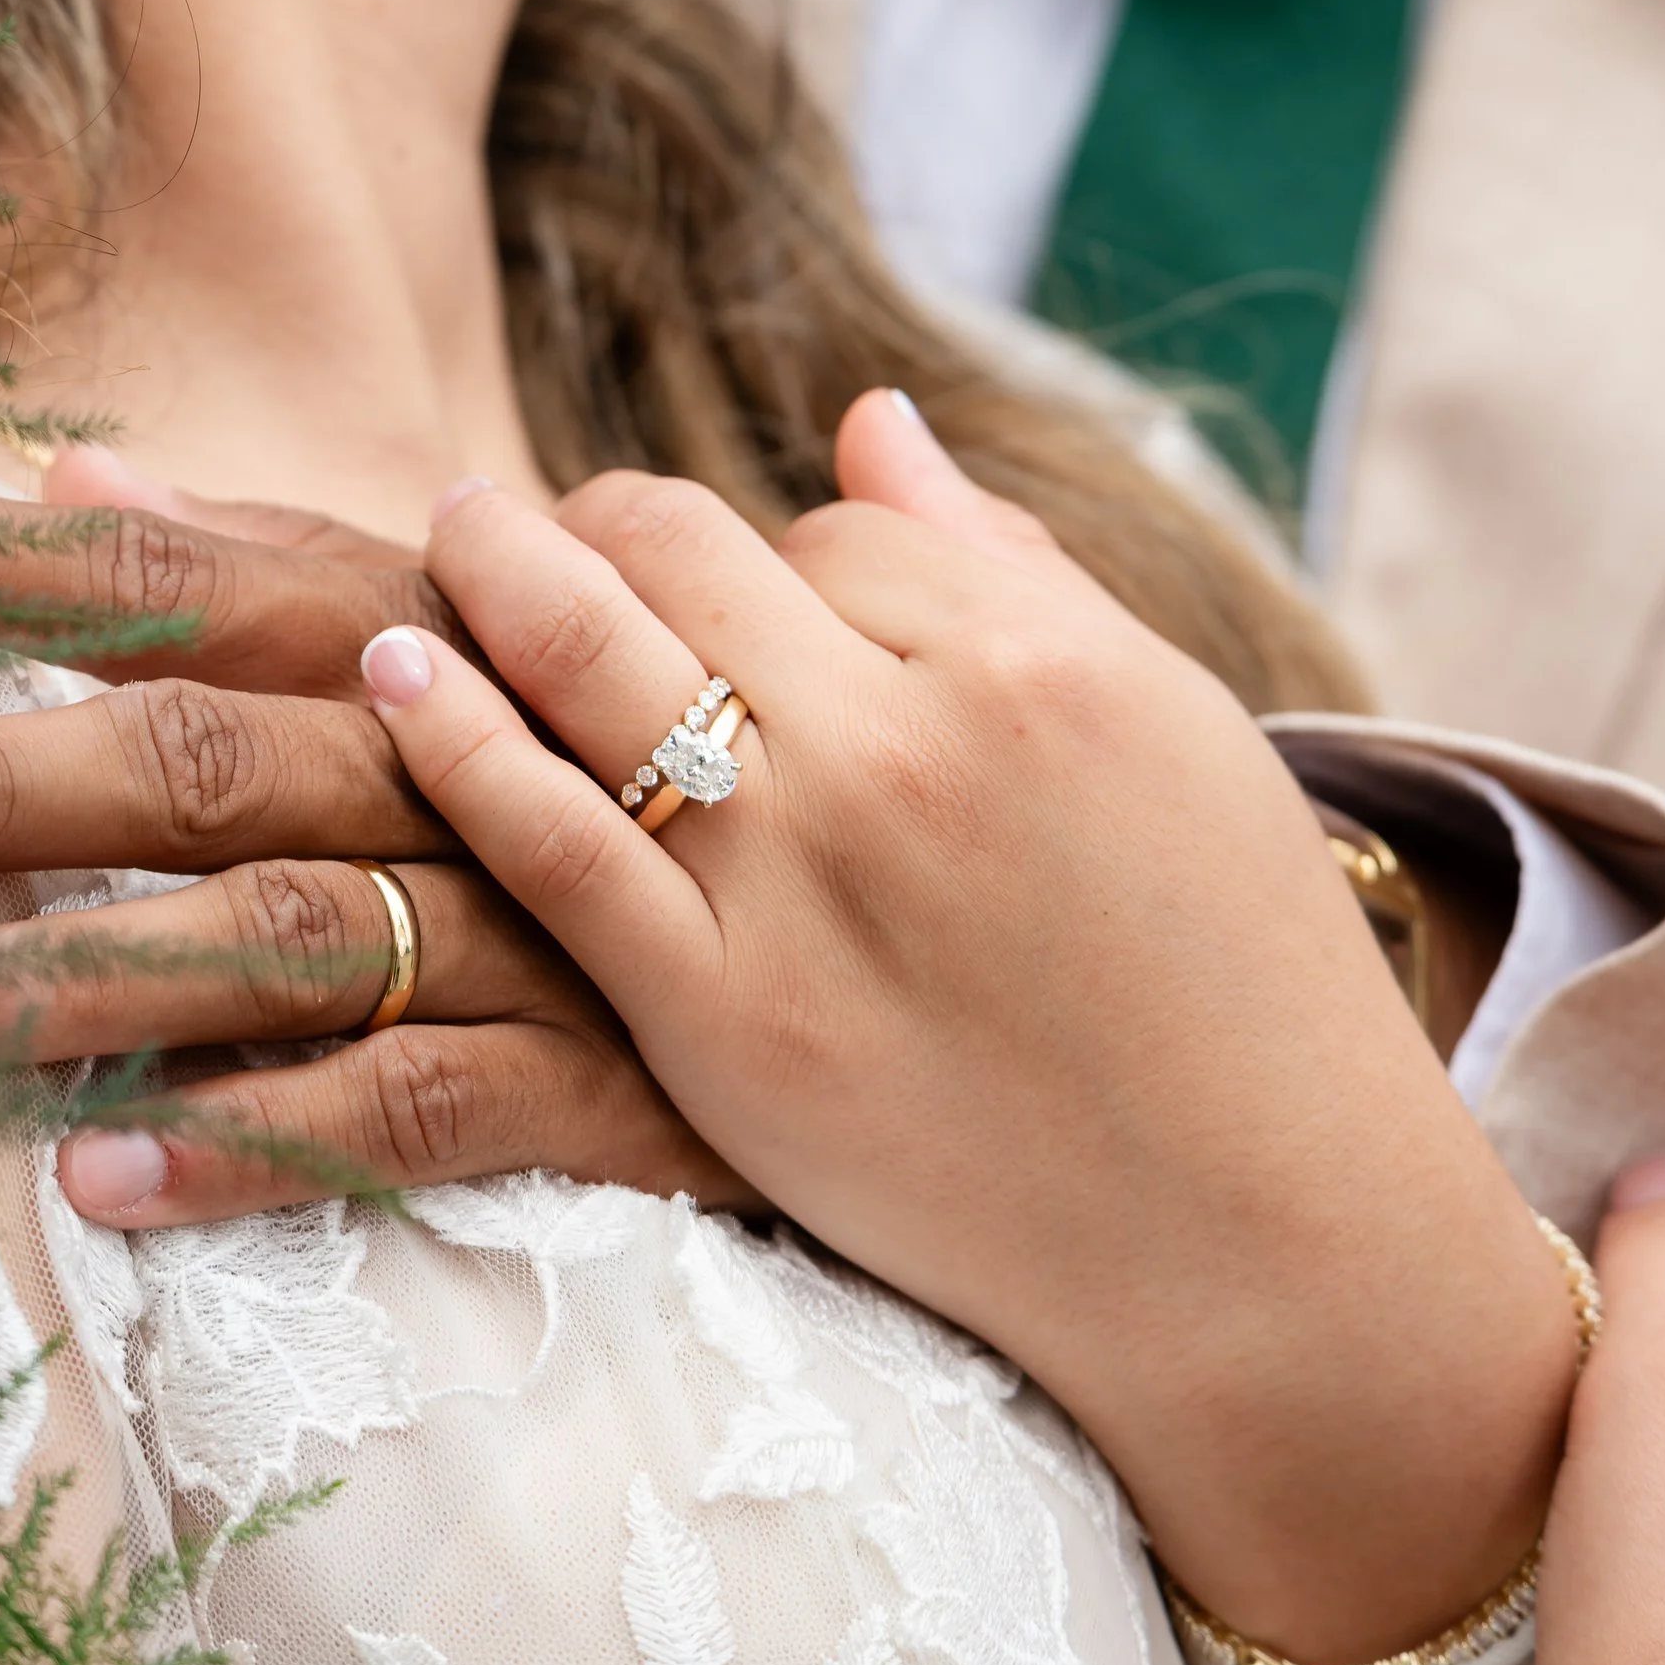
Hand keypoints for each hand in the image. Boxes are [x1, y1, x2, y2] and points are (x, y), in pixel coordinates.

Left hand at [0, 456, 747, 1217]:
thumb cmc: (682, 727)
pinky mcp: (615, 1071)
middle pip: (207, 749)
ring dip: (88, 966)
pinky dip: (265, 1134)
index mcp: (436, 624)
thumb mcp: (498, 608)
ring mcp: (547, 912)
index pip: (181, 570)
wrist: (972, 883)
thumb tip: (81, 462)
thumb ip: (286, 548)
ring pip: (291, 931)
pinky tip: (111, 1170)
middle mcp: (478, 748)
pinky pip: (420, 1109)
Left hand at [371, 395, 1586, 1664]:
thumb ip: (1008, 565)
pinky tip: (399, 671)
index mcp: (1033, 659)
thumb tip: (864, 417)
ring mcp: (804, 885)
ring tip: (451, 528)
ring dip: (497, 571)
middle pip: (689, 560)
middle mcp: (907, 747)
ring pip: (594, 661)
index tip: (752, 597)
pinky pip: (552, 846)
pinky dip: (456, 743)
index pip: (833, 529)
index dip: (779, 550)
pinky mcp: (724, 1023)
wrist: (1266, 1247)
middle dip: (604, 519)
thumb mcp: (1168, 725)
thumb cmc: (1239, 976)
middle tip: (534, 511)